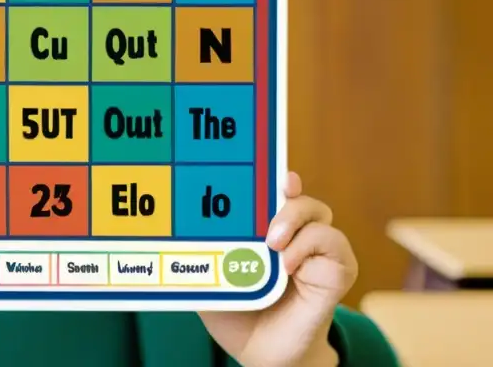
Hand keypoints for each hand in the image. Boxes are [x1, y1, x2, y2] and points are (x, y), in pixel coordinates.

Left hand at [198, 173, 357, 366]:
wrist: (259, 354)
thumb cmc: (234, 313)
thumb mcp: (209, 279)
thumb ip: (202, 254)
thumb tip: (181, 235)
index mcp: (260, 227)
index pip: (271, 188)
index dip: (272, 173)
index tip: (269, 167)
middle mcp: (292, 233)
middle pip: (295, 192)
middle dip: (284, 190)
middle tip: (269, 204)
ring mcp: (315, 250)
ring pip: (318, 212)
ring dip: (294, 219)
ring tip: (272, 243)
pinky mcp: (335, 272)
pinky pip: (334, 244)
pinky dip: (310, 247)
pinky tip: (288, 266)